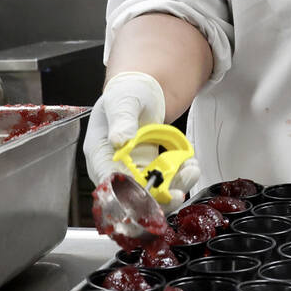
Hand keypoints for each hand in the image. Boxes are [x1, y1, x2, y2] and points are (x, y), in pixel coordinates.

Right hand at [83, 71, 200, 208]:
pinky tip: (190, 166)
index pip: (109, 181)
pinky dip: (179, 180)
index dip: (128, 193)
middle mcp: (112, 168)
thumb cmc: (127, 92)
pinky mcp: (149, 172)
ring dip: (173, 188)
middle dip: (156, 198)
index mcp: (99, 152)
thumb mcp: (123, 100)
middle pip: (130, 197)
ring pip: (150, 196)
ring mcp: (132, 172)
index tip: (150, 195)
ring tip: (191, 170)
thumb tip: (119, 140)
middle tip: (178, 192)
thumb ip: (122, 119)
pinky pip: (163, 185)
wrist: (143, 92)